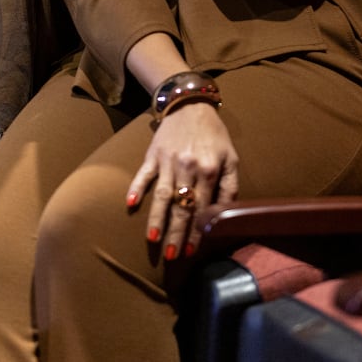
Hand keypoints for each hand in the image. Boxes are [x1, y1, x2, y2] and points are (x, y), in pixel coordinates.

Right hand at [126, 102, 238, 261]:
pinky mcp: (153, 154)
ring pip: (161, 195)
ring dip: (156, 219)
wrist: (191, 105)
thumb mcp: (231, 159)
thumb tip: (224, 215)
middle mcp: (187, 168)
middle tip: (171, 256)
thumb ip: (230, 188)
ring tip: (153, 240)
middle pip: (180, 206)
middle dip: (175, 233)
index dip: (196, 231)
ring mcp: (168, 161)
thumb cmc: (214, 136)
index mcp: (209, 171)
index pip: (202, 208)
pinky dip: (135, 188)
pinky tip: (130, 204)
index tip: (190, 251)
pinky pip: (143, 174)